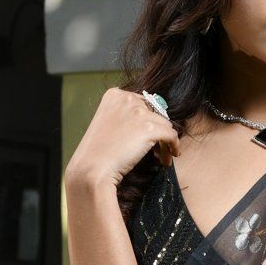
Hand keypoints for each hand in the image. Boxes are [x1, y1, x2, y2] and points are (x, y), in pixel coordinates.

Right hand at [66, 85, 180, 191]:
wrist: (93, 169)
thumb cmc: (97, 153)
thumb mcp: (107, 124)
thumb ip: (125, 117)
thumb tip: (150, 121)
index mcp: (114, 95)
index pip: (143, 103)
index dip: (147, 121)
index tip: (146, 137)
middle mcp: (127, 99)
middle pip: (156, 113)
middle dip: (157, 131)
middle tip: (156, 149)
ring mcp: (139, 112)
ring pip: (165, 125)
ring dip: (164, 142)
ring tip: (160, 157)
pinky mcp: (150, 128)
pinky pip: (172, 135)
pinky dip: (173, 147)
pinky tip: (169, 157)